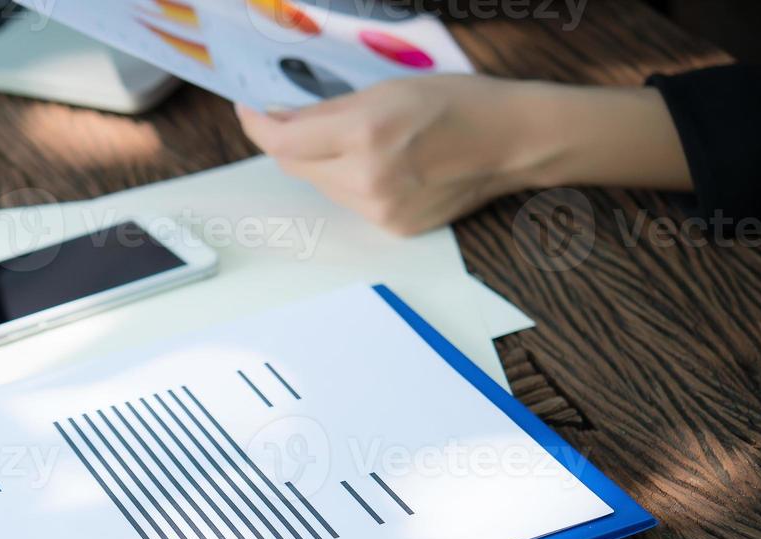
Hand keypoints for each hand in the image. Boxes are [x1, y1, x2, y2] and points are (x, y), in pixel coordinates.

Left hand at [236, 75, 689, 236]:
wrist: (512, 141)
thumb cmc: (459, 103)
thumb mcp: (387, 88)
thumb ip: (330, 109)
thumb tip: (284, 120)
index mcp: (365, 133)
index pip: (285, 142)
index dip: (258, 126)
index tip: (248, 111)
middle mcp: (368, 178)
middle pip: (298, 168)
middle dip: (291, 143)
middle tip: (292, 120)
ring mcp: (380, 210)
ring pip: (323, 187)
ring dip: (322, 164)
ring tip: (353, 141)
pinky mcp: (393, 228)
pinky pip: (352, 205)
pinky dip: (351, 183)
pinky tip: (380, 166)